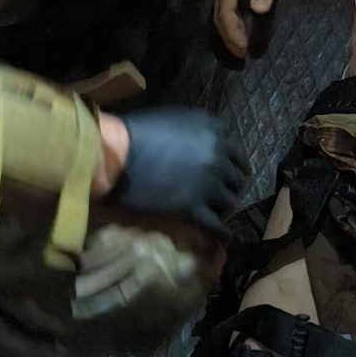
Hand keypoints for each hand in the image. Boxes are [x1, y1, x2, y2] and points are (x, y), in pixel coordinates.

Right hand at [110, 108, 248, 227]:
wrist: (118, 155)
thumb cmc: (135, 131)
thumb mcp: (173, 118)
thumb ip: (194, 131)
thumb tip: (196, 144)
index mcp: (214, 129)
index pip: (236, 151)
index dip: (230, 164)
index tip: (225, 172)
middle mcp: (219, 154)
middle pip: (237, 177)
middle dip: (229, 186)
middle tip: (220, 194)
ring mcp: (209, 183)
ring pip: (231, 201)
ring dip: (224, 207)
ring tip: (217, 213)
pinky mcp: (194, 208)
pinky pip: (217, 226)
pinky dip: (221, 233)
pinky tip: (223, 238)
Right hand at [215, 0, 286, 57]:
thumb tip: (258, 11)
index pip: (225, 14)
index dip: (233, 33)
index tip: (244, 49)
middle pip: (217, 16)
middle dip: (228, 37)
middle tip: (241, 54)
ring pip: (217, 12)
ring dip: (226, 30)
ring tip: (238, 45)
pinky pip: (221, 5)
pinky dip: (227, 20)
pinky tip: (236, 26)